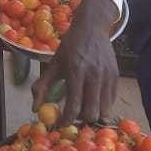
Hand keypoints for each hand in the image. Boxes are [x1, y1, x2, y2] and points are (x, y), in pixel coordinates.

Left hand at [32, 0, 119, 124]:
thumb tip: (35, 109)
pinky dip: (101, 105)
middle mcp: (94, 75)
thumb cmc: (70, 47)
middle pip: (91, 113)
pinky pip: (111, 102)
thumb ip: (41, 86)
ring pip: (104, 110)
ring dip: (92, 113)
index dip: (67, 119)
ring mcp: (107, 76)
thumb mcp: (53, 64)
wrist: (92, 28)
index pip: (74, 105)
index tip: (61, 122)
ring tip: (84, 107)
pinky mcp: (116, 77)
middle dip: (80, 119)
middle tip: (73, 115)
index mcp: (76, 71)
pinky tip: (92, 98)